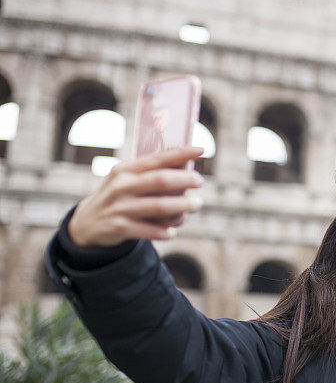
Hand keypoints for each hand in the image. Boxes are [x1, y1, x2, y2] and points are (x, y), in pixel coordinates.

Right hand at [68, 147, 204, 247]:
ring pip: (157, 206)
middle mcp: (122, 186)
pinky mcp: (118, 227)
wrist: (87, 223)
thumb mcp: (127, 180)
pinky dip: (161, 231)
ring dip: (180, 206)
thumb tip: (187, 167)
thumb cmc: (119, 197)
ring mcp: (120, 207)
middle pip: (159, 180)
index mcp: (126, 170)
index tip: (200, 150)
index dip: (180, 154)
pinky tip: (172, 232)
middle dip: (183, 180)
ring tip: (196, 204)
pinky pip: (146, 230)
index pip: (156, 159)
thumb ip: (152, 174)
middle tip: (200, 181)